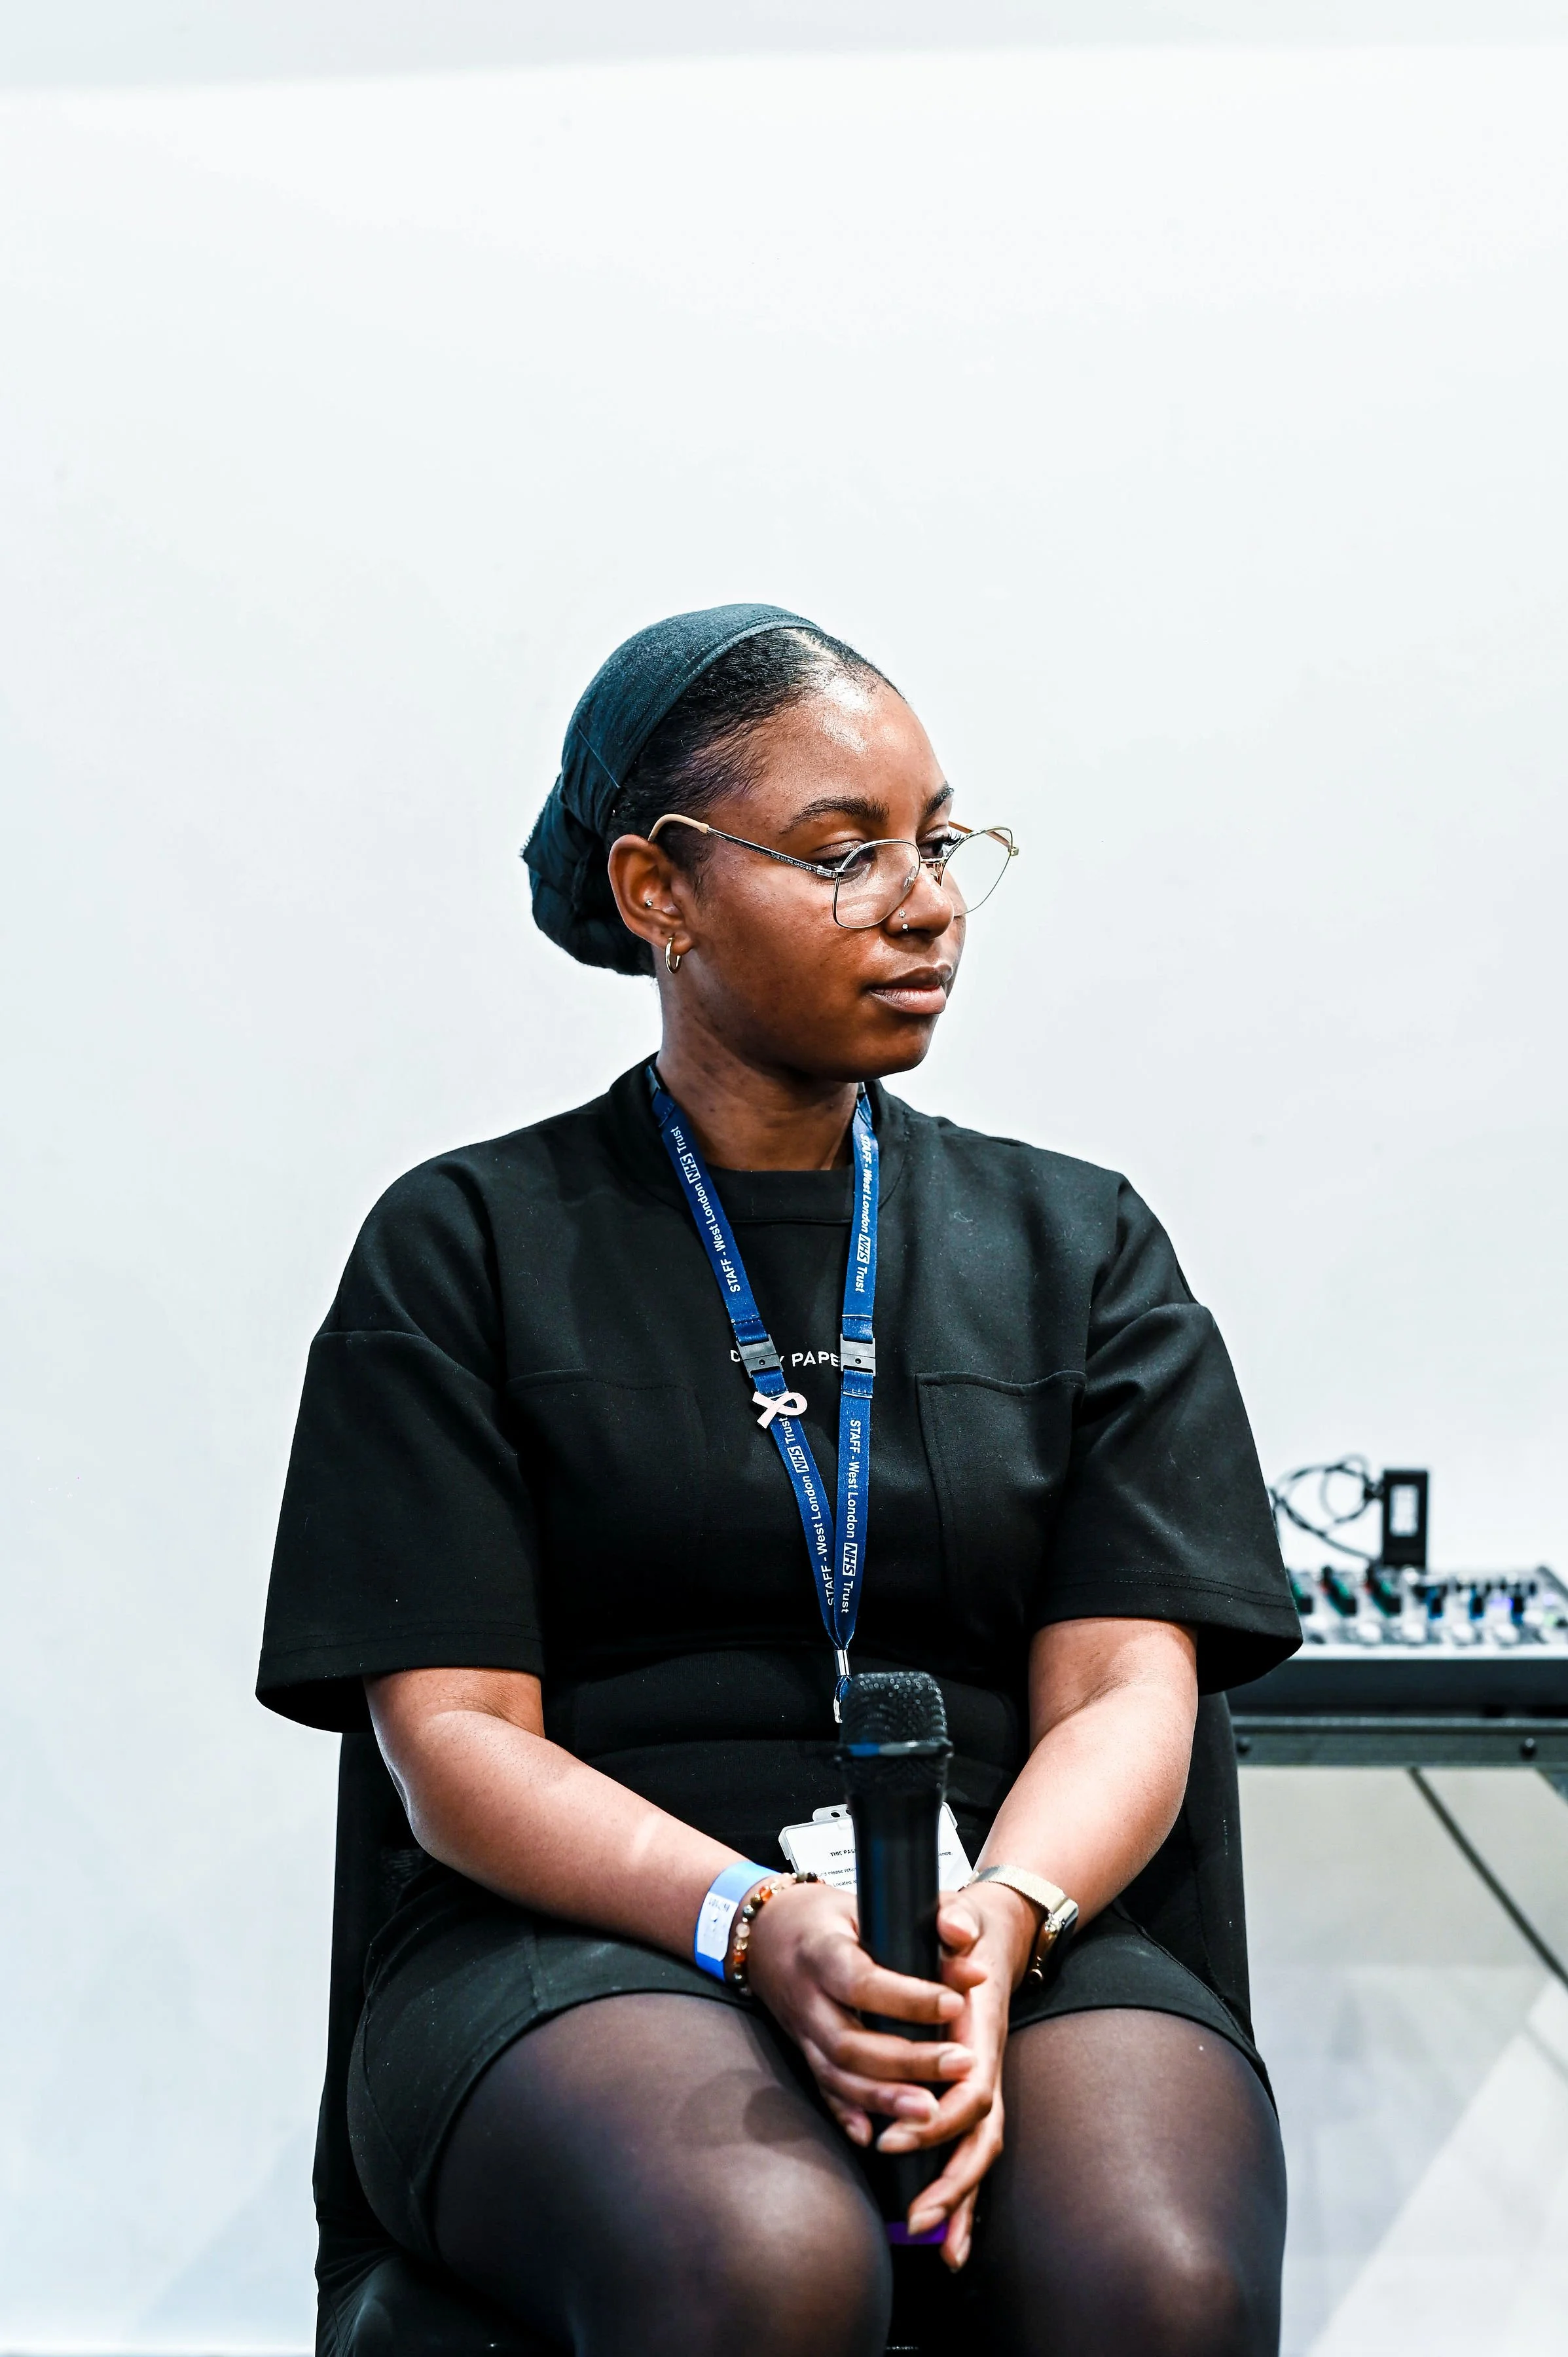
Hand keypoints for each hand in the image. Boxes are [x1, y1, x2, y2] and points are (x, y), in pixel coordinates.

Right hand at [742, 1881, 974, 2152]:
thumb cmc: (835, 1916)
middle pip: (849, 2041)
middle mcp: (807, 1998)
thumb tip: (966, 1938)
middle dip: (908, 2060)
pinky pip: (824, 2091)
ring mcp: (802, 2032)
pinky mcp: (804, 2054)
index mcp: (821, 1952)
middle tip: (962, 2063)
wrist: (771, 1932)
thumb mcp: (876, 1902)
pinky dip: (848, 2115)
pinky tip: (875, 2136)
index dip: (907, 1998)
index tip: (956, 2003)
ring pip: (836, 2075)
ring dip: (884, 2099)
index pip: (861, 1981)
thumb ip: (928, 1917)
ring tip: (932, 2111)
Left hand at [874, 1882, 1037, 2269]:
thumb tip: (957, 1931)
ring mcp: (981, 2081)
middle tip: (915, 2218)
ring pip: (977, 2154)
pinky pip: (967, 2149)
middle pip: (979, 2138)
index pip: (970, 2091)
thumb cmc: (972, 1928)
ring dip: (960, 2202)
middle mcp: (985, 2064)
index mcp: (980, 2033)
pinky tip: (947, 2235)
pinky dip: (960, 2194)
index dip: (937, 2120)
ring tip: (936, 2246)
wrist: (998, 1929)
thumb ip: (957, 1919)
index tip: (894, 2137)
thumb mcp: (962, 1915)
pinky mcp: (968, 2091)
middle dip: (952, 2183)